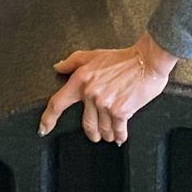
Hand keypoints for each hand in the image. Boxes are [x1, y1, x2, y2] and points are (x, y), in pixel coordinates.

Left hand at [42, 34, 177, 144]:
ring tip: (110, 134)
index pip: (58, 103)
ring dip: (107, 134)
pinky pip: (117, 130)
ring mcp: (105, 104)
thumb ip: (73, 61)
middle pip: (85, 124)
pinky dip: (119, 136)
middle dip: (91, 133)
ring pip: (102, 129)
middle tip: (94, 134)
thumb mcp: (94, 55)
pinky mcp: (120, 111)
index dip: (48, 118)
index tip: (44, 128)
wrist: (147, 61)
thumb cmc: (124, 58)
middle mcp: (91, 94)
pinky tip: (120, 136)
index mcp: (81, 80)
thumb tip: (59, 67)